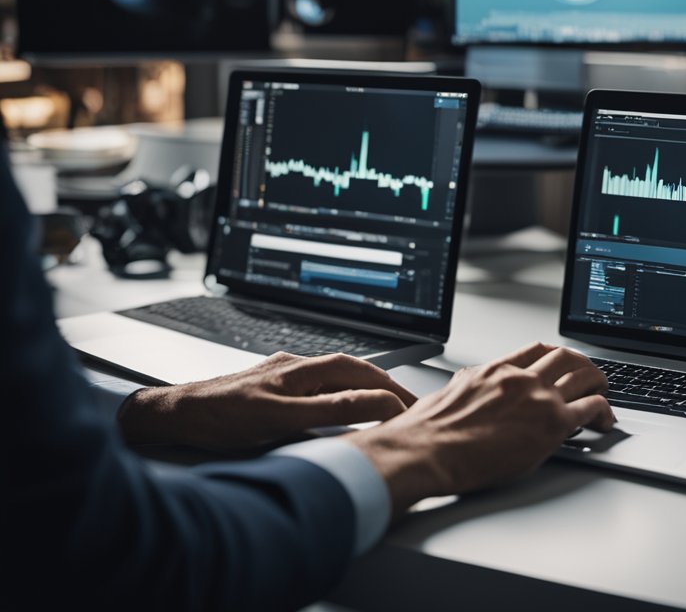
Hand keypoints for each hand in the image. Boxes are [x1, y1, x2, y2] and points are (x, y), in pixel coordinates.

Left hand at [119, 352, 415, 449]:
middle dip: (384, 385)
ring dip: (364, 387)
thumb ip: (330, 411)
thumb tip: (374, 404)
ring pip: (334, 376)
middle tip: (409, 404)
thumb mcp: (281, 419)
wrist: (171, 415)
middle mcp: (294, 368)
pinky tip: (339, 404)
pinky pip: (316, 385)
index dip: (390, 389)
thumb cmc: (219, 417)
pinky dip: (339, 392)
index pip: (360, 374)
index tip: (412, 407)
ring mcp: (281, 376)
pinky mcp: (269, 388)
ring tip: (385, 402)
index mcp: (301, 370)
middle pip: (351, 370)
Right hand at [343, 342, 614, 519]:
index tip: (562, 361)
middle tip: (591, 376)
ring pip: (583, 375)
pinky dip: (603, 410)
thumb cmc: (427, 432)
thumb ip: (472, 387)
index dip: (554, 355)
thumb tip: (473, 392)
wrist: (424, 450)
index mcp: (495, 370)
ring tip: (604, 394)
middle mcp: (519, 378)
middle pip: (564, 357)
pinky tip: (604, 420)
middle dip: (583, 365)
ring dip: (598, 382)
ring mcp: (538, 397)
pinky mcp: (551, 423)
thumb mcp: (450, 394)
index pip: (535, 350)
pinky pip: (590, 407)